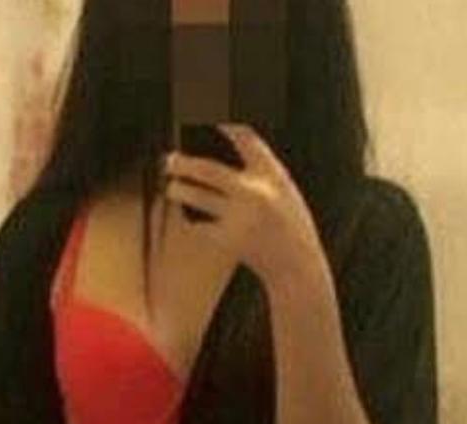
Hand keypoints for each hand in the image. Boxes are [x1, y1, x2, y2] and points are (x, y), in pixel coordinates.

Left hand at [162, 122, 330, 289]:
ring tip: (171, 188)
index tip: (205, 113)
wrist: (297, 267)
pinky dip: (193, 219)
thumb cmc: (289, 226)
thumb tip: (223, 152)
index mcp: (272, 174)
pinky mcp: (230, 242)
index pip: (244, 136)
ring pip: (199, 198)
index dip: (222, 122)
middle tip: (169, 159)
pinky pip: (202, 225)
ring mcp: (240, 218)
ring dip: (180, 191)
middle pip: (209, 170)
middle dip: (185, 164)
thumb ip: (260, 171)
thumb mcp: (285, 190)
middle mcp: (255, 193)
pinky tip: (186, 215)